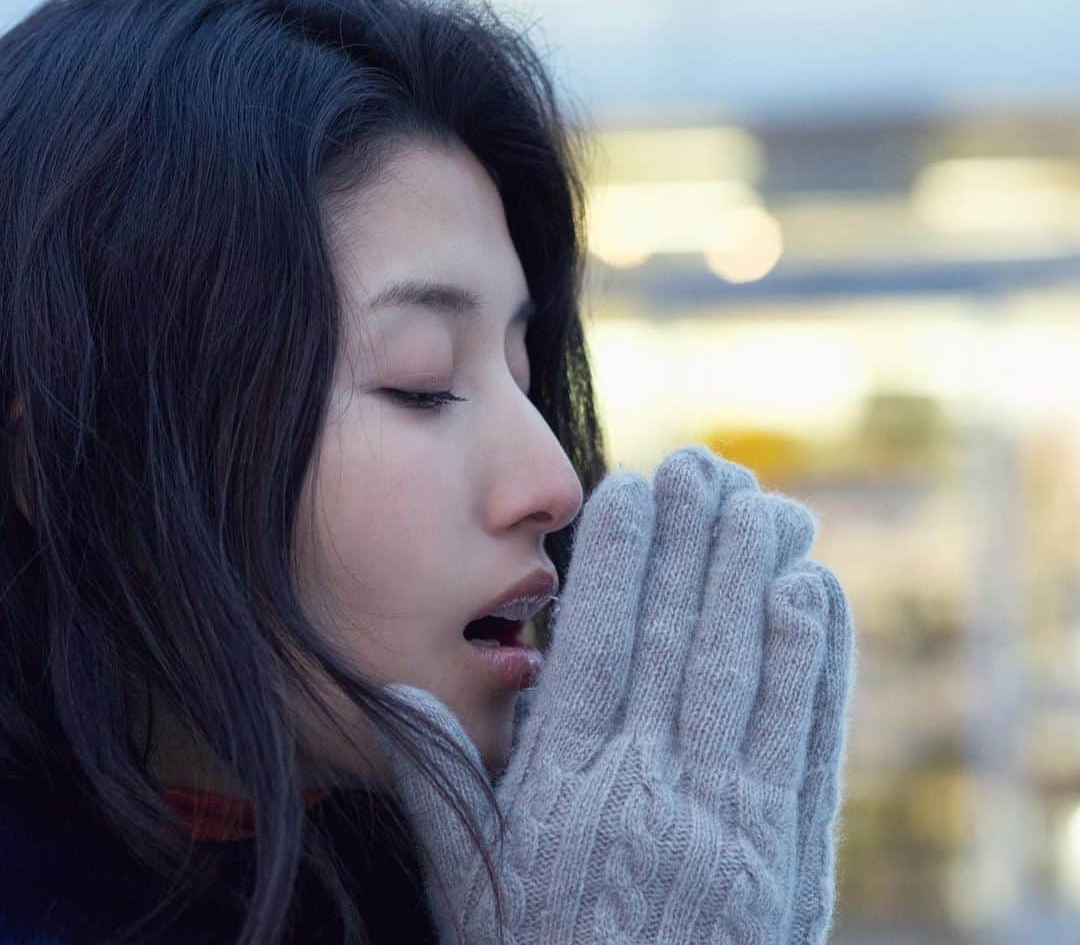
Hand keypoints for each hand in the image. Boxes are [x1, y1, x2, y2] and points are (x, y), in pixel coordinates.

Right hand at [380, 445, 854, 943]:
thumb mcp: (470, 886)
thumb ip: (438, 781)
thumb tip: (394, 688)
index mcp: (564, 787)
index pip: (596, 640)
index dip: (619, 557)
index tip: (630, 487)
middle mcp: (646, 789)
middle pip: (675, 636)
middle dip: (691, 540)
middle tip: (703, 462)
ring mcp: (724, 821)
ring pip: (744, 669)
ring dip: (757, 576)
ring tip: (766, 502)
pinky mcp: (785, 856)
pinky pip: (804, 739)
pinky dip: (813, 662)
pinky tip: (814, 594)